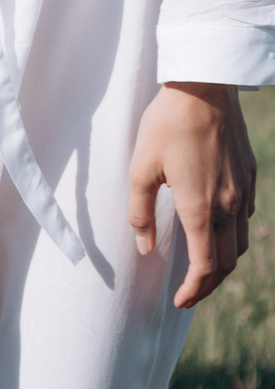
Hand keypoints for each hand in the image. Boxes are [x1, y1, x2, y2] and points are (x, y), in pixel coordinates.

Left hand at [129, 82, 255, 309]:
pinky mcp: (248, 174)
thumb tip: (145, 248)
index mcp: (201, 208)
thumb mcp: (140, 168)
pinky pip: (245, 215)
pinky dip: (232, 234)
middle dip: (209, 285)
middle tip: (190, 295)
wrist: (204, 86)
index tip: (180, 301)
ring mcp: (243, 189)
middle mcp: (228, 205)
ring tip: (203, 269)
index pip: (206, 266)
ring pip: (241, 241)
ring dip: (223, 262)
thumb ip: (141, 213)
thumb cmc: (166, 125)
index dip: (194, 290)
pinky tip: (215, 230)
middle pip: (228, 261)